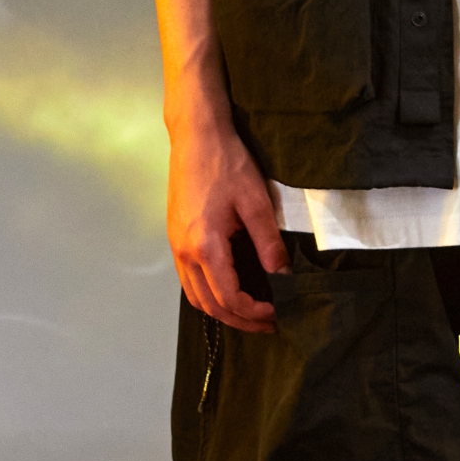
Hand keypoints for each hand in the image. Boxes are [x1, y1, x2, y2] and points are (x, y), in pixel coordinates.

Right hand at [167, 111, 287, 331]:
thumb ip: (269, 243)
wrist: (196, 137)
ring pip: (195, 296)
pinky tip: (229, 289)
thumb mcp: (256, 202)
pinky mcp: (175, 238)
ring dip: (222, 311)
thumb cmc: (226, 164)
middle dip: (240, 320)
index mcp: (205, 246)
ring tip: (250, 312)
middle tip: (268, 323)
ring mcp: (176, 246)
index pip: (229, 297)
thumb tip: (284, 275)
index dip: (254, 313)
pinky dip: (208, 294)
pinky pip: (188, 280)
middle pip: (209, 305)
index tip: (276, 312)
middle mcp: (185, 252)